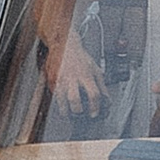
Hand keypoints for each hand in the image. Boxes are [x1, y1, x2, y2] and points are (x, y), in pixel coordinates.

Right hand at [38, 13, 113, 132]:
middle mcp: (73, 78)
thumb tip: (107, 101)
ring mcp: (61, 79)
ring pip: (61, 100)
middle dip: (78, 111)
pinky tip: (62, 105)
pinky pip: (54, 95)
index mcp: (86, 75)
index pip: (93, 95)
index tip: (94, 114)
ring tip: (69, 114)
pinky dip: (58, 103)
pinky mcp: (52, 80)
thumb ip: (102, 87)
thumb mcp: (96, 70)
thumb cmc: (81, 58)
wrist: (65, 45)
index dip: (95, 107)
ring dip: (65, 111)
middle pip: (75, 99)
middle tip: (80, 115)